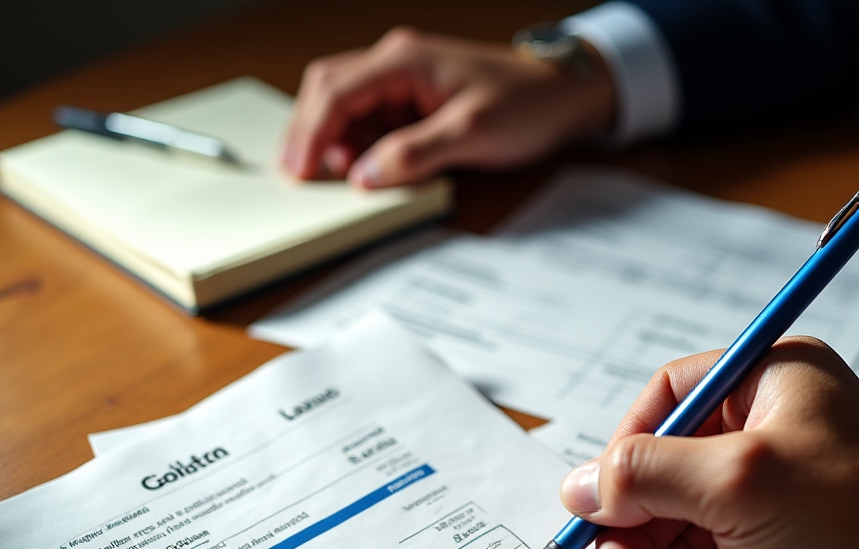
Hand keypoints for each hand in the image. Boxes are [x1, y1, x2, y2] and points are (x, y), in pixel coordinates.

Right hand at [281, 28, 615, 186]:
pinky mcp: (412, 102)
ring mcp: (402, 81)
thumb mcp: (470, 134)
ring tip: (333, 179)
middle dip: (308, 133)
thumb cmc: (524, 105)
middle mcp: (395, 63)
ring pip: (344, 106)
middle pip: (328, 90)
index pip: (336, 92)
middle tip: (298, 177)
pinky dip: (356, 146)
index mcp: (403, 60)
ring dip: (332, 142)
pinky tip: (361, 169)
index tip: (298, 171)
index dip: (311, 134)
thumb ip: (414, 155)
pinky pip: (369, 121)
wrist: (560, 96)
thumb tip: (364, 175)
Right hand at [560, 337, 858, 548]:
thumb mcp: (738, 482)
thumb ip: (644, 476)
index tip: (597, 507)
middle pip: (660, 484)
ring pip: (678, 538)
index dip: (621, 457)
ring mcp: (768, 498)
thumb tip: (577, 487)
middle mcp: (761, 436)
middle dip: (634, 544)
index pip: (663, 404)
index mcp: (761, 386)